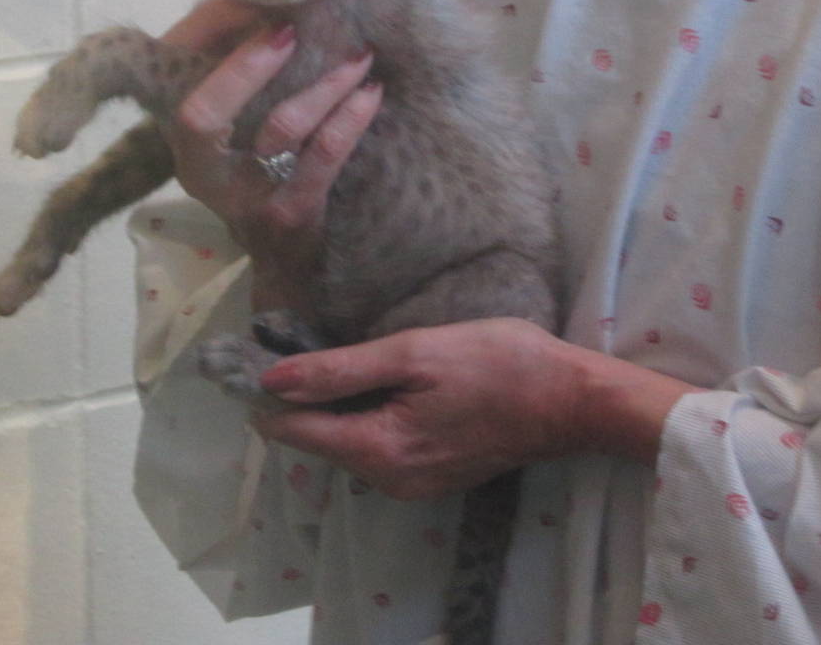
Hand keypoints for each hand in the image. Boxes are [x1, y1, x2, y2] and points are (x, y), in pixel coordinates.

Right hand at [161, 0, 383, 307]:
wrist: (284, 259)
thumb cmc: (256, 167)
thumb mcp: (232, 122)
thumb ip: (228, 59)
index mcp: (181, 140)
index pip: (174, 90)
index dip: (208, 53)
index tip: (262, 21)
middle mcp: (201, 172)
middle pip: (203, 116)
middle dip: (245, 68)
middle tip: (294, 28)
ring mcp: (245, 197)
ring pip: (279, 128)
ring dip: (322, 83)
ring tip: (359, 54)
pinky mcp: (290, 213)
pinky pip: (323, 156)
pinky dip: (350, 118)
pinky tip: (371, 92)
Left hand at [252, 318, 701, 498]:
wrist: (572, 400)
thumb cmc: (498, 364)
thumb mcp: (415, 352)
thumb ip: (340, 370)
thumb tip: (270, 381)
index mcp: (376, 450)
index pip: (292, 430)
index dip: (264, 391)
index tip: (249, 350)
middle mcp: (385, 479)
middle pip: (314, 438)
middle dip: (295, 395)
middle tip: (289, 337)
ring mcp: (409, 483)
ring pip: (343, 441)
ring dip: (330, 402)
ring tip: (331, 350)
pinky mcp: (429, 474)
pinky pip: (373, 445)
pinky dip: (362, 413)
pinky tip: (374, 377)